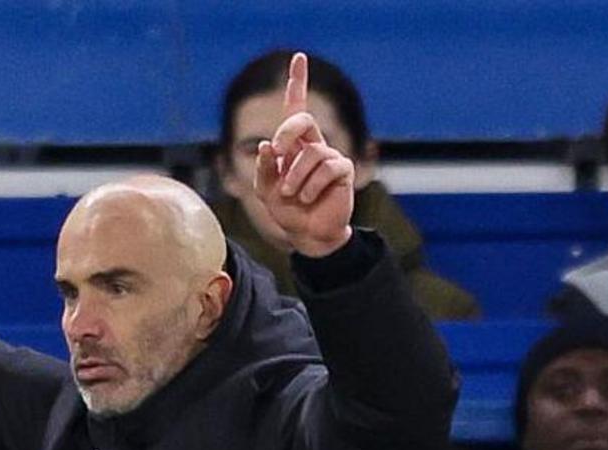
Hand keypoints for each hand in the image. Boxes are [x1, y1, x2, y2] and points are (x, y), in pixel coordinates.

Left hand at [253, 53, 354, 257]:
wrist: (308, 234)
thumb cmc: (287, 210)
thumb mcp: (266, 190)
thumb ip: (264, 169)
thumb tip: (266, 145)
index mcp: (293, 145)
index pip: (296, 108)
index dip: (298, 82)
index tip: (298, 57)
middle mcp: (313, 145)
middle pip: (303, 119)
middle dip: (287, 133)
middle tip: (277, 153)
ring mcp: (330, 156)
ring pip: (311, 152)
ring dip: (295, 177)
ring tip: (294, 195)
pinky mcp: (343, 170)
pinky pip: (326, 168)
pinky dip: (311, 186)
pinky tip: (309, 198)